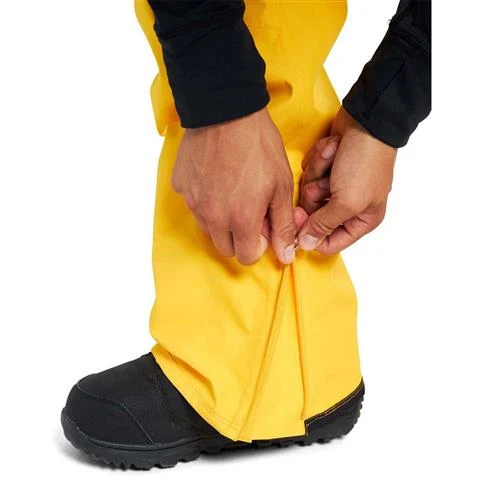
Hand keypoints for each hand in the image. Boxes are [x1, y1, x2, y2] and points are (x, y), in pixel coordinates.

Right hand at [172, 107, 296, 265]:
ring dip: (222, 220)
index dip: (259, 244)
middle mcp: (212, 217)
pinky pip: (194, 204)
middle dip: (239, 236)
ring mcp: (193, 201)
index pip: (246, 256)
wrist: (226, 110)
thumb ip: (282, 224)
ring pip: (208, 228)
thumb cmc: (258, 145)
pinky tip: (216, 178)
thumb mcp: (281, 185)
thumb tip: (285, 256)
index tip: (264, 225)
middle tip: (250, 210)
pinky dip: (205, 199)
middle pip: (225, 247)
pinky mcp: (180, 186)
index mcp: (240, 219)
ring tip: (233, 191)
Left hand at [297, 107, 396, 254]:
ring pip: (309, 193)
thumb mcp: (347, 201)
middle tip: (327, 182)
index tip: (300, 219)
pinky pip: (309, 173)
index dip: (312, 234)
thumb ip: (324, 225)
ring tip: (333, 160)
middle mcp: (349, 206)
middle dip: (316, 196)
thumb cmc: (364, 162)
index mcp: (361, 220)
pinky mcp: (326, 169)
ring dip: (318, 174)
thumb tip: (307, 245)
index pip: (329, 244)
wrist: (365, 121)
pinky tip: (331, 151)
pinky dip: (318, 161)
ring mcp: (337, 186)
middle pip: (314, 218)